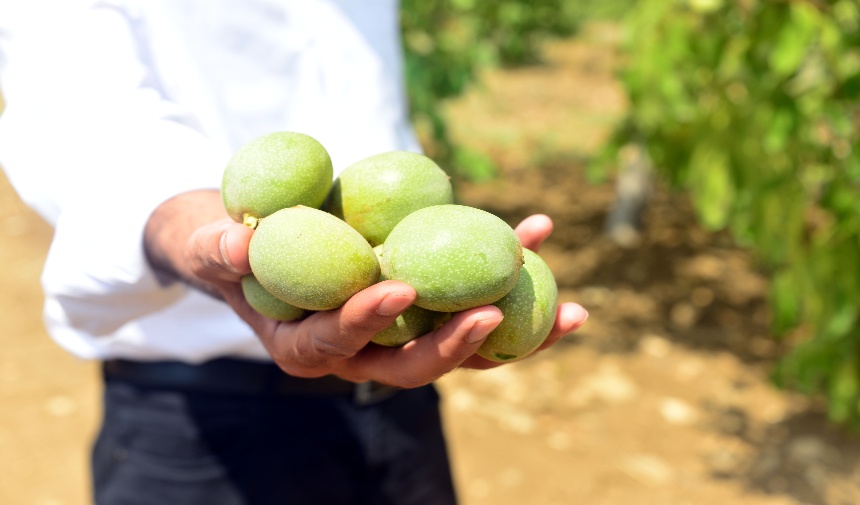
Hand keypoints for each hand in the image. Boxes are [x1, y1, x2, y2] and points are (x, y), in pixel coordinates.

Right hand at [145, 191, 586, 386]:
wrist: (257, 237)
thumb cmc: (227, 241)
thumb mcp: (209, 238)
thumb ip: (217, 246)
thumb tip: (239, 242)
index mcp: (303, 347)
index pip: (335, 345)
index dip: (364, 323)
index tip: (396, 290)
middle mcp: (357, 353)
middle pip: (410, 364)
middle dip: (454, 345)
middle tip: (492, 310)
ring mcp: (395, 334)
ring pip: (457, 345)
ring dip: (515, 330)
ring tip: (574, 311)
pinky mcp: (422, 307)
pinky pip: (469, 302)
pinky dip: (510, 280)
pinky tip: (541, 235)